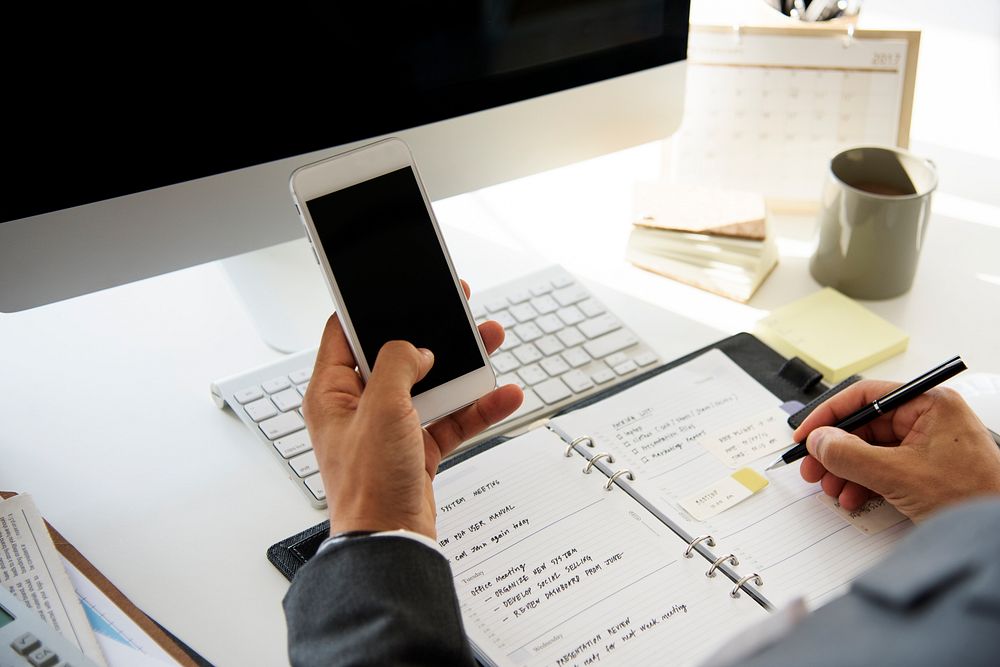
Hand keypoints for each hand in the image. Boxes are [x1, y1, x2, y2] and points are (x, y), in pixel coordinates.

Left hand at [302, 282, 522, 538]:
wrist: (391, 542)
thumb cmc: (368, 486)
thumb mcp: (382, 408)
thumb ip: (399, 363)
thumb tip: (416, 348)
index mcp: (332, 392)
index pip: (344, 333)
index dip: (371, 308)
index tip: (397, 287)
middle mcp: (359, 408)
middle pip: (398, 355)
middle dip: (432, 333)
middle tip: (457, 309)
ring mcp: (390, 429)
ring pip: (431, 384)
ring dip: (463, 367)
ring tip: (490, 342)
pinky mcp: (417, 450)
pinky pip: (451, 418)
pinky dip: (477, 407)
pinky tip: (502, 395)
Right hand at [795, 380, 999, 521]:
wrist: (999, 534)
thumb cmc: (974, 497)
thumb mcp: (899, 474)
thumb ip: (850, 455)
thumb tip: (818, 441)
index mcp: (929, 404)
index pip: (865, 397)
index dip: (829, 416)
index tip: (805, 435)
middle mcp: (928, 418)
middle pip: (864, 426)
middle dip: (835, 451)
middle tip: (812, 468)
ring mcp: (927, 444)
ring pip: (870, 450)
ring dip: (845, 470)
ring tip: (832, 489)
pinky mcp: (925, 468)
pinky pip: (883, 467)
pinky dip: (863, 482)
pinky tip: (853, 498)